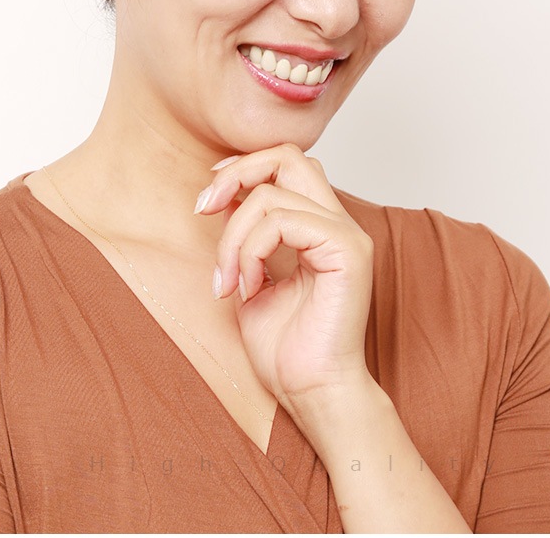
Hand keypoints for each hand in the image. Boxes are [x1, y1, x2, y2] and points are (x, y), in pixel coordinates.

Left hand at [196, 144, 374, 406]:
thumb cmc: (285, 348)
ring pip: (272, 195)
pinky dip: (251, 250)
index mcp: (320, 225)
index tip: (209, 198)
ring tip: (226, 281)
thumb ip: (246, 237)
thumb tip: (222, 197)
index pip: (287, 163)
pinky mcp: (347, 250)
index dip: (244, 166)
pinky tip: (247, 287)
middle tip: (202, 209)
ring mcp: (346, 234)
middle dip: (236, 175)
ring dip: (232, 237)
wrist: (312, 394)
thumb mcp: (252, 277)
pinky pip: (283, 222)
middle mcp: (337, 222)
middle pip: (288, 156)